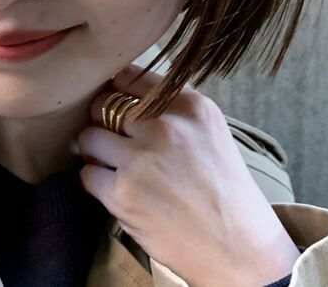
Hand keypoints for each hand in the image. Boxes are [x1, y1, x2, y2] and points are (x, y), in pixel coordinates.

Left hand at [75, 63, 300, 286]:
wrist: (240, 252)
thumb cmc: (224, 193)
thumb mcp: (210, 133)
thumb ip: (172, 110)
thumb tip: (122, 93)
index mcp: (191, 107)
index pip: (131, 76)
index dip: (115, 90)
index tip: (113, 101)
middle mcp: (166, 127)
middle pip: (102, 104)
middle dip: (102, 122)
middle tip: (115, 141)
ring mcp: (141, 160)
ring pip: (88, 138)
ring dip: (96, 153)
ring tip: (117, 168)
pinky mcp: (123, 193)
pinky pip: (87, 174)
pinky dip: (96, 183)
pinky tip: (119, 191)